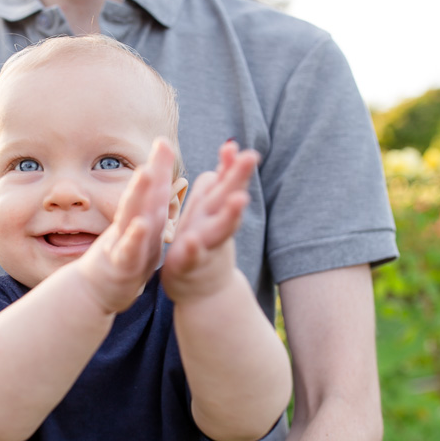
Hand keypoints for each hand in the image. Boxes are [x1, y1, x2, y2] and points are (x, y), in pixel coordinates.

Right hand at [76, 138, 175, 312]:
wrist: (96, 292)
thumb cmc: (121, 258)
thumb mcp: (137, 231)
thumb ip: (147, 207)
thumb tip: (155, 180)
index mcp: (140, 219)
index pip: (151, 190)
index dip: (159, 165)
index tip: (165, 140)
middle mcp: (131, 226)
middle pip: (143, 195)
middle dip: (153, 170)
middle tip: (161, 145)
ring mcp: (124, 244)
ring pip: (133, 216)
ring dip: (139, 194)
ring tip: (146, 172)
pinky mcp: (122, 266)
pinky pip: (130, 250)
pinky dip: (135, 237)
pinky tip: (142, 225)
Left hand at [162, 141, 257, 302]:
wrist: (204, 295)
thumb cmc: (205, 248)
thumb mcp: (210, 215)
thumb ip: (217, 186)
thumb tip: (226, 156)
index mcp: (213, 211)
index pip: (226, 184)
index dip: (230, 166)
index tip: (234, 145)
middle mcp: (213, 226)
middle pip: (229, 199)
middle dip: (239, 178)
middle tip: (252, 156)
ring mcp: (204, 247)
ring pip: (219, 229)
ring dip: (230, 214)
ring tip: (239, 199)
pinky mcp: (188, 267)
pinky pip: (192, 258)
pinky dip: (193, 250)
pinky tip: (192, 241)